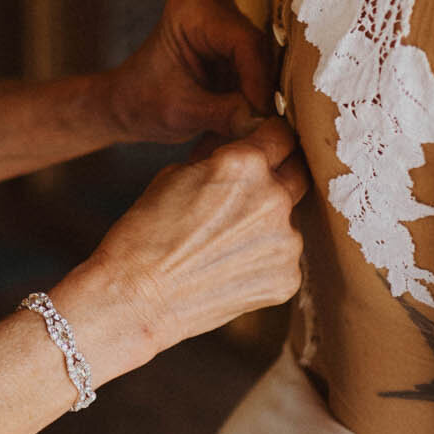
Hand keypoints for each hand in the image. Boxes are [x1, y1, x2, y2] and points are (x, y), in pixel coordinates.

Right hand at [53, 118, 307, 381]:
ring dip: (267, 223)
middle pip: (296, 174)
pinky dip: (263, 259)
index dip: (269, 138)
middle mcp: (273, 198)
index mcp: (245, 164)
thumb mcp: (174, 174)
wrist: (136, 298)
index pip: (281, 135)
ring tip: (225, 242)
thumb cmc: (145, 234)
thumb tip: (241, 148)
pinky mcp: (287, 278)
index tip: (264, 147)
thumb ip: (219, 159)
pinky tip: (228, 268)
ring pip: (288, 220)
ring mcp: (285, 242)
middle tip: (248, 193)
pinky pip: (282, 257)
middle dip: (278, 176)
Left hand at [106, 0, 277, 144]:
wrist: (127, 103)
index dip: (259, 80)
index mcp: (190, 10)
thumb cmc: (143, 103)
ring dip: (262, 91)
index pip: (244, 42)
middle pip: (257, 47)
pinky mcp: (233, 38)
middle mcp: (212, 4)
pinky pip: (258, 65)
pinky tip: (253, 116)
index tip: (265, 115)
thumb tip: (266, 121)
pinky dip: (255, 91)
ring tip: (259, 125)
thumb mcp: (183, 114)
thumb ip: (226, 115)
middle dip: (264, 88)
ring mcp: (225, 18)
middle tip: (270, 125)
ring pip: (263, 57)